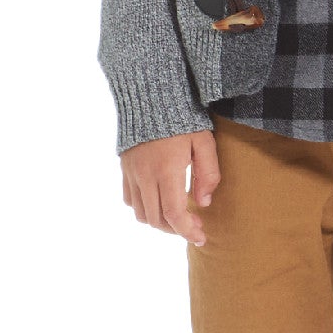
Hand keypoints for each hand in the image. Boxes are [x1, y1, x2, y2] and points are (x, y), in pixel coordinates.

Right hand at [120, 128, 221, 245]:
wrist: (151, 95)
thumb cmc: (184, 117)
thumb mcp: (204, 142)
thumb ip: (208, 174)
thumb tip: (203, 203)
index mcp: (166, 171)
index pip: (174, 215)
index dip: (187, 231)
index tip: (201, 237)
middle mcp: (145, 176)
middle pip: (156, 219)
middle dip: (176, 229)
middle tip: (194, 226)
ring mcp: (132, 173)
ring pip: (140, 213)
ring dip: (159, 221)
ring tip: (177, 216)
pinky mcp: (125, 168)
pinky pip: (129, 199)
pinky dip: (143, 208)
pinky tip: (158, 201)